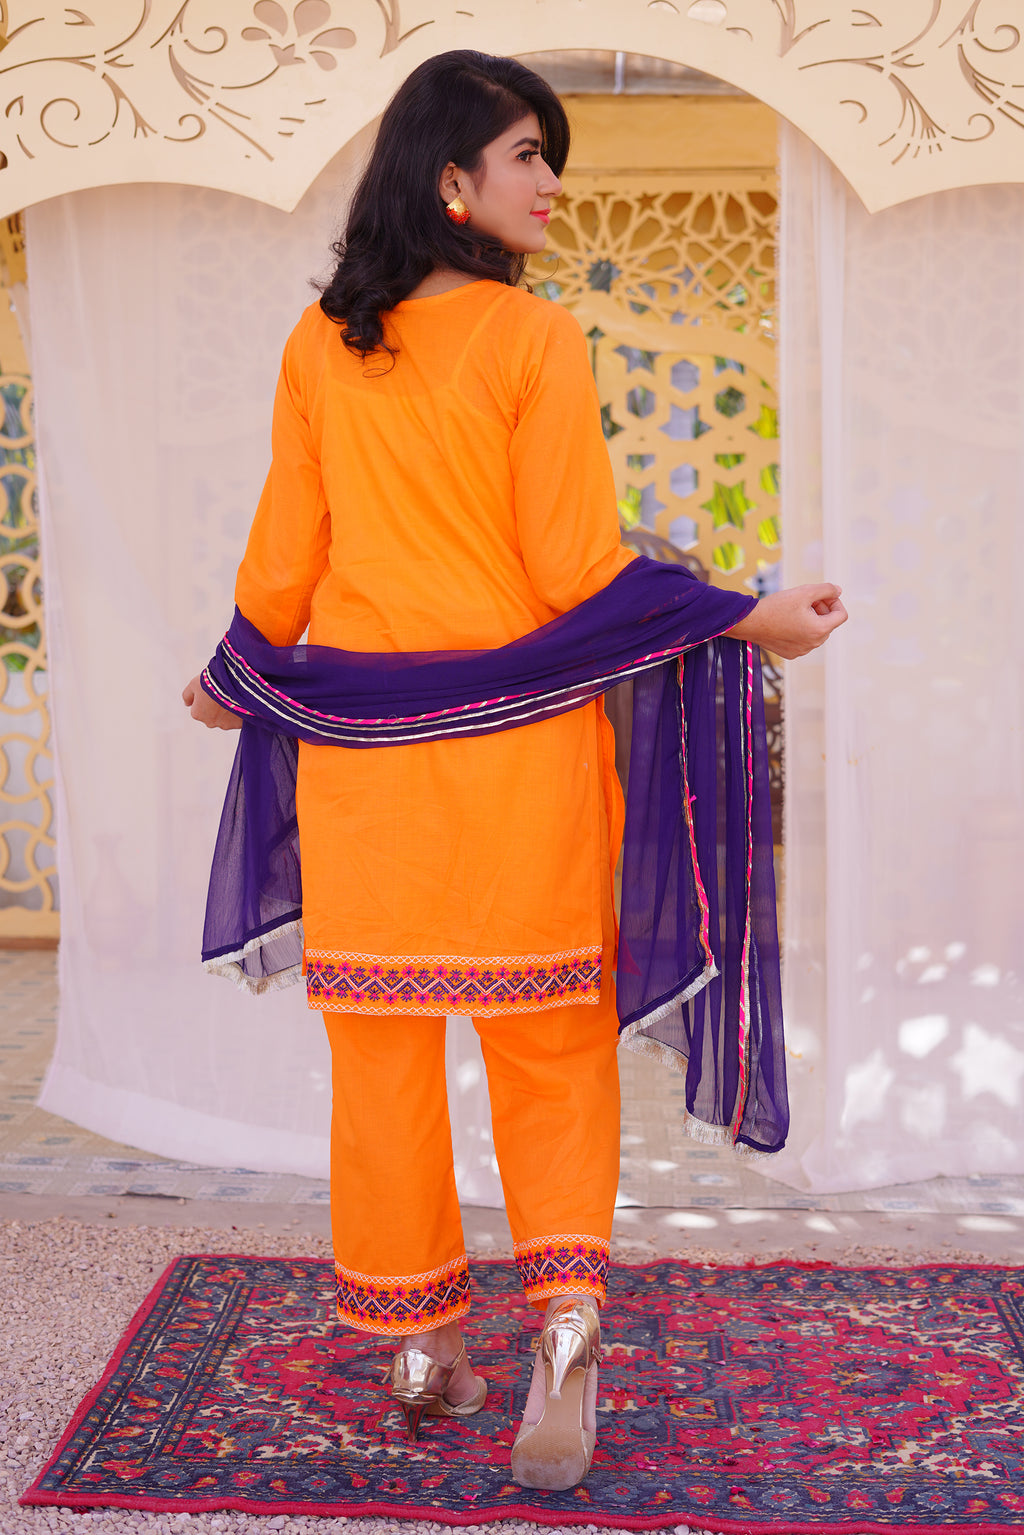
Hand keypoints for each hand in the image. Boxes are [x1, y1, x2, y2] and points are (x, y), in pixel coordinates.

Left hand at [182, 673, 242, 729]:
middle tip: (221, 694)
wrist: (235, 684)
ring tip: (231, 698)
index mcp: (196, 714)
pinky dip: (238, 714)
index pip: (198, 708)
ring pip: (224, 719)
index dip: (204, 698)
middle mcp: (209, 722)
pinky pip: (237, 721)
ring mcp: (224, 725)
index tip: (211, 691)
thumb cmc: (212, 682)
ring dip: (226, 711)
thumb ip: (187, 695)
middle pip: (211, 715)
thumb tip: (187, 704)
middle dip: (215, 708)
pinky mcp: (238, 725)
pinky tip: (240, 704)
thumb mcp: (194, 684)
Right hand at [725, 583, 847, 659]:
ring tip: (794, 610)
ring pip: (816, 632)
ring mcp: (802, 651)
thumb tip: (838, 591)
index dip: (834, 601)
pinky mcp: (791, 654)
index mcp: (820, 630)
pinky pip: (804, 640)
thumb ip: (826, 589)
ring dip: (811, 619)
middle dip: (821, 609)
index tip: (821, 595)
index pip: (841, 615)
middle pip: (828, 623)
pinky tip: (786, 622)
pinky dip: (800, 630)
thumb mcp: (804, 591)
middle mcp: (814, 644)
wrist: (750, 622)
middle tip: (804, 600)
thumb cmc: (776, 606)